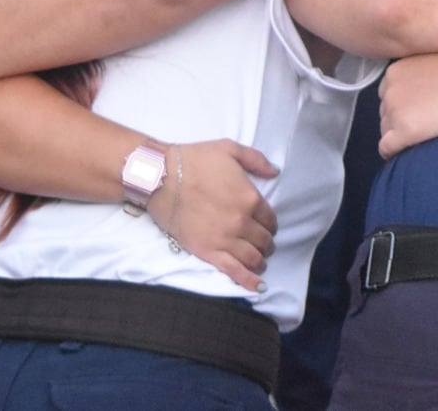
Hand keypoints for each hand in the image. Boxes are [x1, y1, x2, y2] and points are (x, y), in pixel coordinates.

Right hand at [152, 140, 278, 290]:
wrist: (161, 177)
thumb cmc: (194, 159)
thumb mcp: (229, 149)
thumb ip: (256, 160)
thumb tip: (275, 172)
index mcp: (250, 197)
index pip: (270, 219)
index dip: (270, 224)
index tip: (267, 226)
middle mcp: (242, 221)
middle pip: (264, 240)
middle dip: (266, 243)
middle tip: (263, 244)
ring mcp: (225, 239)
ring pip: (252, 258)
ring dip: (260, 261)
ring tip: (259, 261)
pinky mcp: (207, 251)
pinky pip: (233, 271)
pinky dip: (249, 281)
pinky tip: (258, 287)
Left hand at [379, 43, 437, 158]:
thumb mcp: (431, 62)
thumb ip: (419, 73)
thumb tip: (424, 87)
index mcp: (394, 73)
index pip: (387, 94)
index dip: (400, 104)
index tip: (414, 111)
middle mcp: (389, 91)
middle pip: (385, 112)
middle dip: (398, 119)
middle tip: (421, 123)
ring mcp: (395, 111)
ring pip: (385, 130)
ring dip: (397, 134)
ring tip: (418, 137)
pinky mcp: (404, 130)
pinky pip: (386, 147)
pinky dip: (391, 152)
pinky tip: (402, 154)